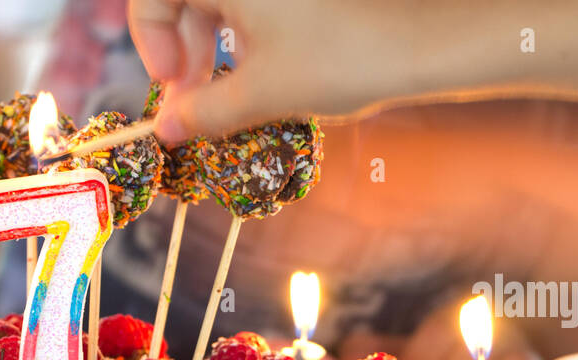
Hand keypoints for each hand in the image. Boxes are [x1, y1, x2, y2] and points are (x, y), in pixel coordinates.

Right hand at [130, 0, 577, 142]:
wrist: (429, 41)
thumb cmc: (343, 58)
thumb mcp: (261, 93)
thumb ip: (200, 111)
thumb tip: (164, 128)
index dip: (148, 39)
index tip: (169, 85)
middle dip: (180, 44)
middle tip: (191, 98)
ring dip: (210, 41)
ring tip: (224, 91)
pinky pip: (254, 0)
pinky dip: (244, 29)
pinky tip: (257, 68)